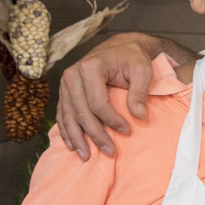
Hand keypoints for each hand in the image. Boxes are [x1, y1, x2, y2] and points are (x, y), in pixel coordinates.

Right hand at [54, 33, 158, 159]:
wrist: (119, 48)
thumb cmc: (132, 58)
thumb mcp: (142, 70)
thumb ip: (140, 91)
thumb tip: (138, 116)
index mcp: (90, 67)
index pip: (97, 102)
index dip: (111, 120)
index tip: (126, 131)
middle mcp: (72, 75)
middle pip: (81, 112)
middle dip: (95, 135)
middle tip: (109, 152)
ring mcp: (65, 84)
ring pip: (68, 116)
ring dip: (77, 138)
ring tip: (86, 156)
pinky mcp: (64, 92)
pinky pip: (62, 114)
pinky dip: (66, 131)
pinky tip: (72, 145)